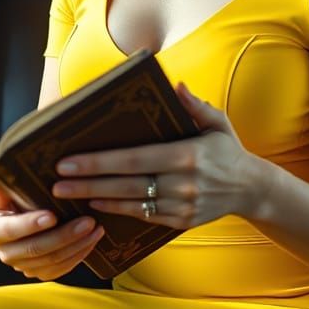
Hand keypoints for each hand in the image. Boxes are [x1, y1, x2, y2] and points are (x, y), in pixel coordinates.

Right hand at [0, 185, 104, 280]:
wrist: (25, 211)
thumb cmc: (19, 193)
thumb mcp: (10, 185)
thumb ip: (8, 177)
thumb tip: (8, 157)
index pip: (10, 229)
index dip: (30, 224)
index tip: (53, 216)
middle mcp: (4, 252)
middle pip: (35, 248)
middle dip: (64, 235)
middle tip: (88, 221)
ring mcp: (22, 265)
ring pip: (51, 261)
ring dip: (77, 245)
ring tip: (96, 228)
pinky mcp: (39, 272)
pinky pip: (60, 270)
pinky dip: (78, 256)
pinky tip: (92, 241)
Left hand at [51, 82, 272, 229]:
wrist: (251, 189)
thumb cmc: (228, 150)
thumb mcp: (217, 122)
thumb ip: (196, 106)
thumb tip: (177, 86)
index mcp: (187, 155)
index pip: (133, 159)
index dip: (99, 162)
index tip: (69, 160)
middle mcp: (183, 183)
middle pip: (126, 184)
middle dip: (87, 183)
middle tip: (56, 182)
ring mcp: (182, 205)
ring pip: (131, 203)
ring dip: (97, 198)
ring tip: (68, 194)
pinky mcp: (181, 222)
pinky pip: (143, 217)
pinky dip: (118, 212)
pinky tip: (96, 204)